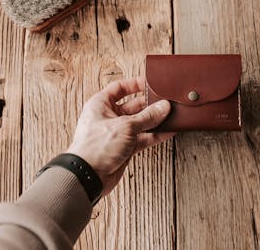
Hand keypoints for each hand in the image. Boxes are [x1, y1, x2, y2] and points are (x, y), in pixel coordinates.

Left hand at [67, 77, 172, 194]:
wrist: (89, 176)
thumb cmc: (96, 147)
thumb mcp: (126, 126)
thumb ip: (147, 116)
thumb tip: (163, 107)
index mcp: (101, 104)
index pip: (119, 88)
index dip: (135, 84)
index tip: (151, 83)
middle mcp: (109, 117)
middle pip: (133, 105)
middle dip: (149, 104)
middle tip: (166, 102)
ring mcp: (118, 133)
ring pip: (140, 123)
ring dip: (155, 120)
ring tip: (171, 115)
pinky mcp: (125, 148)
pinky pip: (143, 137)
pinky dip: (155, 135)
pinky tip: (168, 131)